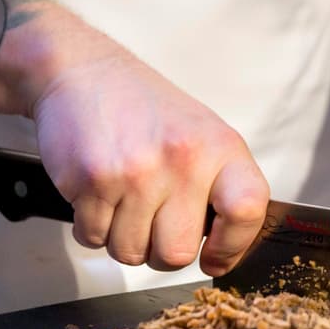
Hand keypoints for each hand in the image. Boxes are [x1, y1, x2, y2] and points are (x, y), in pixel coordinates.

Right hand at [0, 4, 269, 274]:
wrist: (81, 70)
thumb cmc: (141, 107)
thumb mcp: (198, 133)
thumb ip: (217, 185)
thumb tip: (225, 247)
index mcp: (219, 147)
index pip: (247, 210)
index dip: (232, 247)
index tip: (214, 258)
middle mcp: (183, 159)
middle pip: (177, 253)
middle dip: (158, 250)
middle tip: (149, 222)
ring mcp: (136, 171)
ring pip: (130, 252)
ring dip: (120, 237)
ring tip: (120, 198)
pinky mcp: (93, 180)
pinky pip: (93, 237)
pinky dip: (90, 226)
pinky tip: (96, 193)